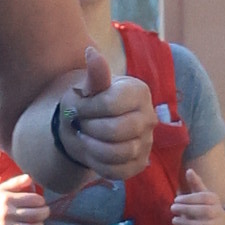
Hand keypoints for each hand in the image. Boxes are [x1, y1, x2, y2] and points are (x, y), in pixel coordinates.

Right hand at [0, 174, 49, 224]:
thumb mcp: (3, 188)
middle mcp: (7, 213)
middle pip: (34, 215)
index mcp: (8, 199)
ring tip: (40, 223)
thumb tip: (30, 178)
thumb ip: (16, 182)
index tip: (41, 202)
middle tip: (45, 212)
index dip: (41, 201)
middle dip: (44, 213)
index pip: (33, 200)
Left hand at [53, 44, 154, 181]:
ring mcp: (147, 142)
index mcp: (139, 92)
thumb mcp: (88, 87)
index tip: (74, 107)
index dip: (86, 109)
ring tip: (84, 137)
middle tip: (80, 124)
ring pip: (118, 153)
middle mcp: (149, 117)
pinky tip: (91, 152)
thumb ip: (93, 74)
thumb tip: (91, 52)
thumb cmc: (89, 102)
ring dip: (92, 148)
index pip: (111, 104)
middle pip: (115, 130)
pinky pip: (118, 171)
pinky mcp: (139, 164)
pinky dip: (99, 164)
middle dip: (89, 129)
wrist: (90, 125)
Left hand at [172, 182, 224, 224]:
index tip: (176, 199)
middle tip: (172, 209)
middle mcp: (217, 212)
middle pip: (203, 211)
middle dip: (186, 210)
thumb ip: (196, 183)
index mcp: (214, 199)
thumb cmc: (209, 207)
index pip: (203, 198)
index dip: (189, 198)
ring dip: (187, 223)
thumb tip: (189, 170)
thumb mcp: (204, 195)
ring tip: (174, 220)